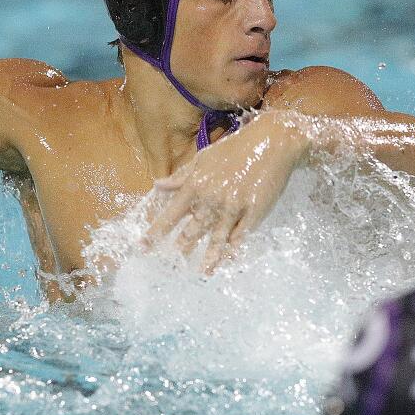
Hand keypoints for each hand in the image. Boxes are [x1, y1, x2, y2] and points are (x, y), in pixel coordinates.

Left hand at [144, 111, 310, 272]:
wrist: (271, 142)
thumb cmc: (235, 149)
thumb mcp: (203, 158)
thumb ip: (180, 176)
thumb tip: (157, 186)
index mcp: (195, 184)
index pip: (170, 214)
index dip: (156, 232)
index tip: (143, 246)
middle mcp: (211, 198)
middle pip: (192, 230)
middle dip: (181, 248)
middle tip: (171, 265)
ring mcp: (233, 207)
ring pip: (217, 238)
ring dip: (208, 257)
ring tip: (201, 272)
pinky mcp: (254, 212)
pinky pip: (241, 236)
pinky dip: (233, 250)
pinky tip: (228, 261)